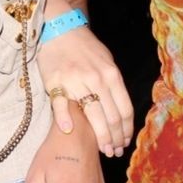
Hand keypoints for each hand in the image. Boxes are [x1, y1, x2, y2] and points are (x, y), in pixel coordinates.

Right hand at [37, 27, 133, 157]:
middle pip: (111, 117)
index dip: (126, 130)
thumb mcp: (107, 62)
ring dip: (100, 138)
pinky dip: (66, 120)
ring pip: (93, 116)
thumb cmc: (85, 48)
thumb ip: (114, 85)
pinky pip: (62, 105)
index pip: (124, 110)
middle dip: (115, 139)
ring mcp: (76, 82)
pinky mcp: (56, 83)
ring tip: (103, 150)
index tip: (124, 143)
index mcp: (112, 75)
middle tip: (114, 152)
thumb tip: (121, 112)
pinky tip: (70, 132)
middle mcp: (97, 79)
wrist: (61, 30)